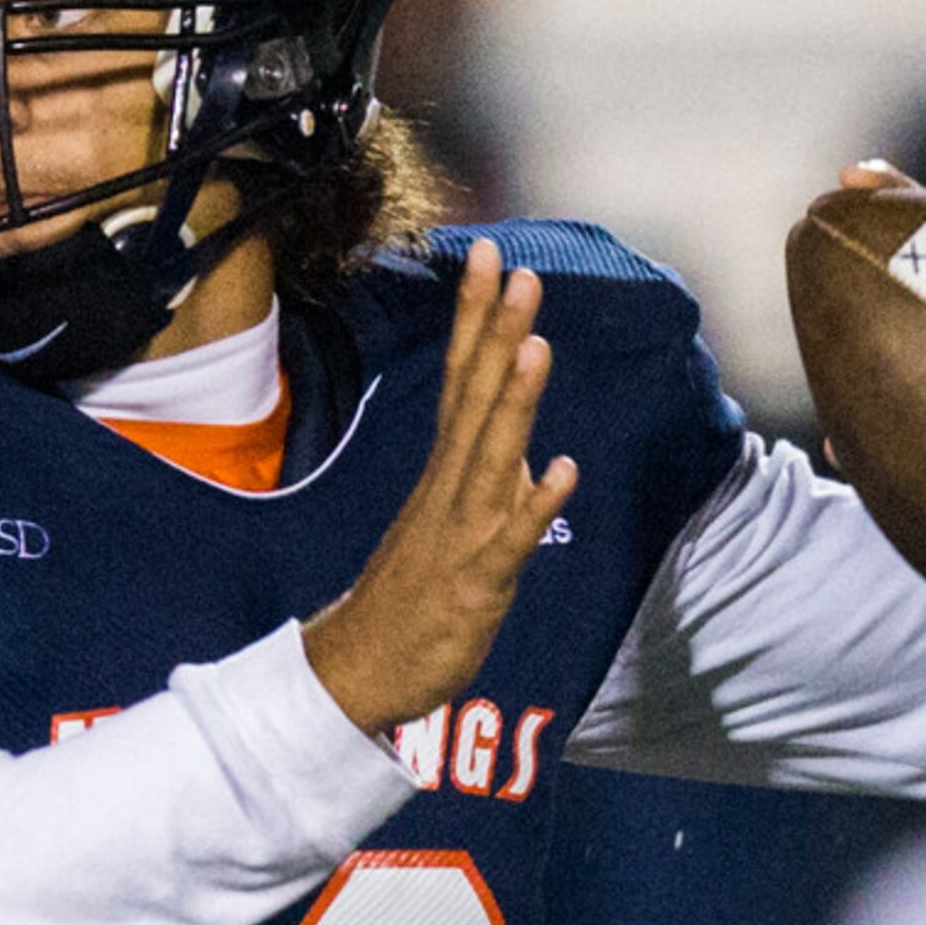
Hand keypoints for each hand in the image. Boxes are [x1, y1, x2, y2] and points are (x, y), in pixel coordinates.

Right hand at [303, 238, 578, 734]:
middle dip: (496, 332)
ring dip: (515, 402)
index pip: (461, 377)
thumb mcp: (453, 523)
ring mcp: (461, 531)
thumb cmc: (411, 596)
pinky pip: (510, 539)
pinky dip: (535, 505)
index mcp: (445, 470)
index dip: (475, 316)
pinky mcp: (477, 580)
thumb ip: (487, 480)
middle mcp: (450, 487)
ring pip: (491, 456)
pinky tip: (564, 470)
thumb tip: (531, 448)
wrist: (361, 670)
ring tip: (536, 345)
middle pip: (474, 398)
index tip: (489, 254)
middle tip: (515, 269)